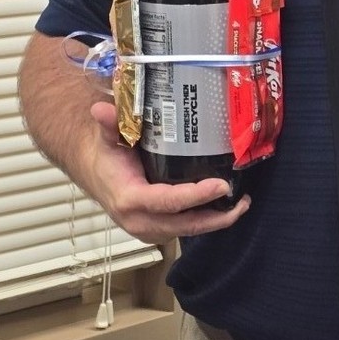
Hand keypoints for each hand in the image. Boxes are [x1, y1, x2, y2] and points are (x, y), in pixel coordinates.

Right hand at [87, 101, 249, 242]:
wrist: (96, 173)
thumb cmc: (107, 156)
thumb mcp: (109, 138)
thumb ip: (111, 125)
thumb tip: (101, 109)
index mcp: (129, 199)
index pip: (167, 202)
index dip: (196, 196)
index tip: (221, 185)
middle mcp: (139, 221)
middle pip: (183, 225)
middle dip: (215, 217)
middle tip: (242, 201)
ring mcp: (148, 229)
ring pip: (187, 230)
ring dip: (215, 222)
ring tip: (241, 205)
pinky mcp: (157, 229)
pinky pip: (184, 228)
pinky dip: (206, 221)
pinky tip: (226, 208)